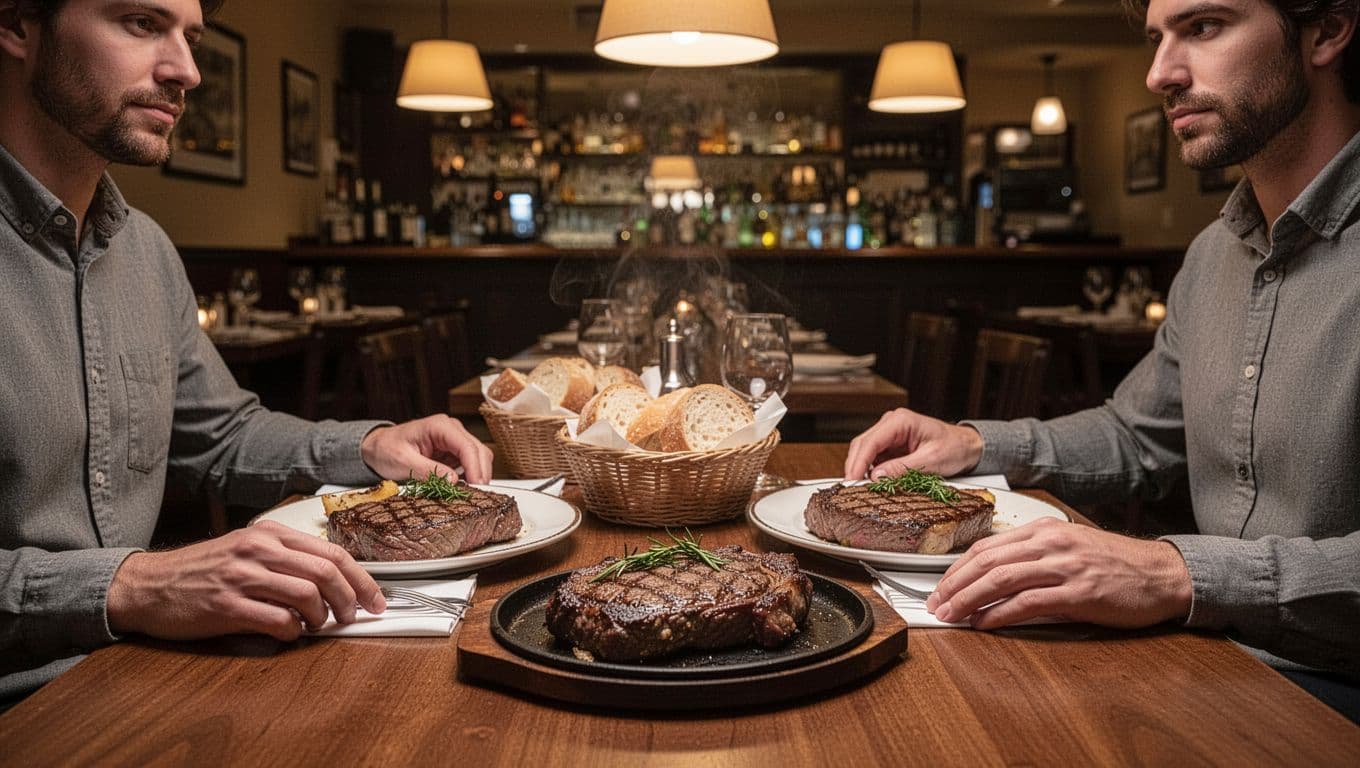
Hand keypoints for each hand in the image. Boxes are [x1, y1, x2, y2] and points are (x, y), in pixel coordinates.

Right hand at [107, 521, 384, 640]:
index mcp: (269, 534)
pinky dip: (293, 632)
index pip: (331, 552)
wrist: (147, 585)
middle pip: (326, 572)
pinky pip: (277, 620)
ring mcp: (242, 576)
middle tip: (354, 617)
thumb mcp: (246, 549)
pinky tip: (289, 633)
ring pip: (307, 595)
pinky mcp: (227, 605)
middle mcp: (259, 549)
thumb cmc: (201, 570)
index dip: (361, 578)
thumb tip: (332, 582)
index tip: (375, 599)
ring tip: (318, 626)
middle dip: (351, 599)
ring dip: (322, 618)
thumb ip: (285, 559)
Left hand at [361, 414, 493, 484]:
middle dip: (481, 473)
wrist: (377, 448)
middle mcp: (451, 430)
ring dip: (477, 475)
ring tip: (469, 493)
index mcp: (439, 426)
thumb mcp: (403, 461)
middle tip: (477, 495)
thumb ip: (429, 470)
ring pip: (479, 457)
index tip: (476, 487)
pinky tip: (463, 487)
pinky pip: (470, 463)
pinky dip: (470, 476)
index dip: (475, 468)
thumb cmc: (386, 449)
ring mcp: (454, 440)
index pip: (467, 446)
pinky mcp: (453, 451)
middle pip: (479, 450)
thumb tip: (453, 480)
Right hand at [844, 408, 984, 480]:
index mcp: (901, 421)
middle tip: (852, 489)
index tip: (852, 480)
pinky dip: (870, 471)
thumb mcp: (931, 460)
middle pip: (862, 445)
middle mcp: (891, 423)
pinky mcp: (890, 446)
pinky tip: (871, 483)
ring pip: (865, 451)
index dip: (858, 462)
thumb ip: (903, 468)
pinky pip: (874, 458)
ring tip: (861, 488)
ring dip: (862, 469)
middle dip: (855, 467)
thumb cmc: (955, 447)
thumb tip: (877, 476)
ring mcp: (889, 434)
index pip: (871, 441)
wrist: (967, 446)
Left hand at [925, 517, 1192, 628]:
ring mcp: (1065, 567)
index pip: (987, 547)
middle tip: (935, 604)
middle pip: (986, 561)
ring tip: (950, 615)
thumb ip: (1033, 556)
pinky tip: (983, 624)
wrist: (1163, 574)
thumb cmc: (1117, 564)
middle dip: (954, 584)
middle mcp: (1050, 543)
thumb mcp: (1070, 547)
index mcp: (1044, 530)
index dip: (957, 567)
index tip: (940, 585)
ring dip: (969, 599)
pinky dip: (1000, 615)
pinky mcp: (1079, 593)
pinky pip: (1028, 603)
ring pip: (1001, 580)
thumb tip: (993, 577)